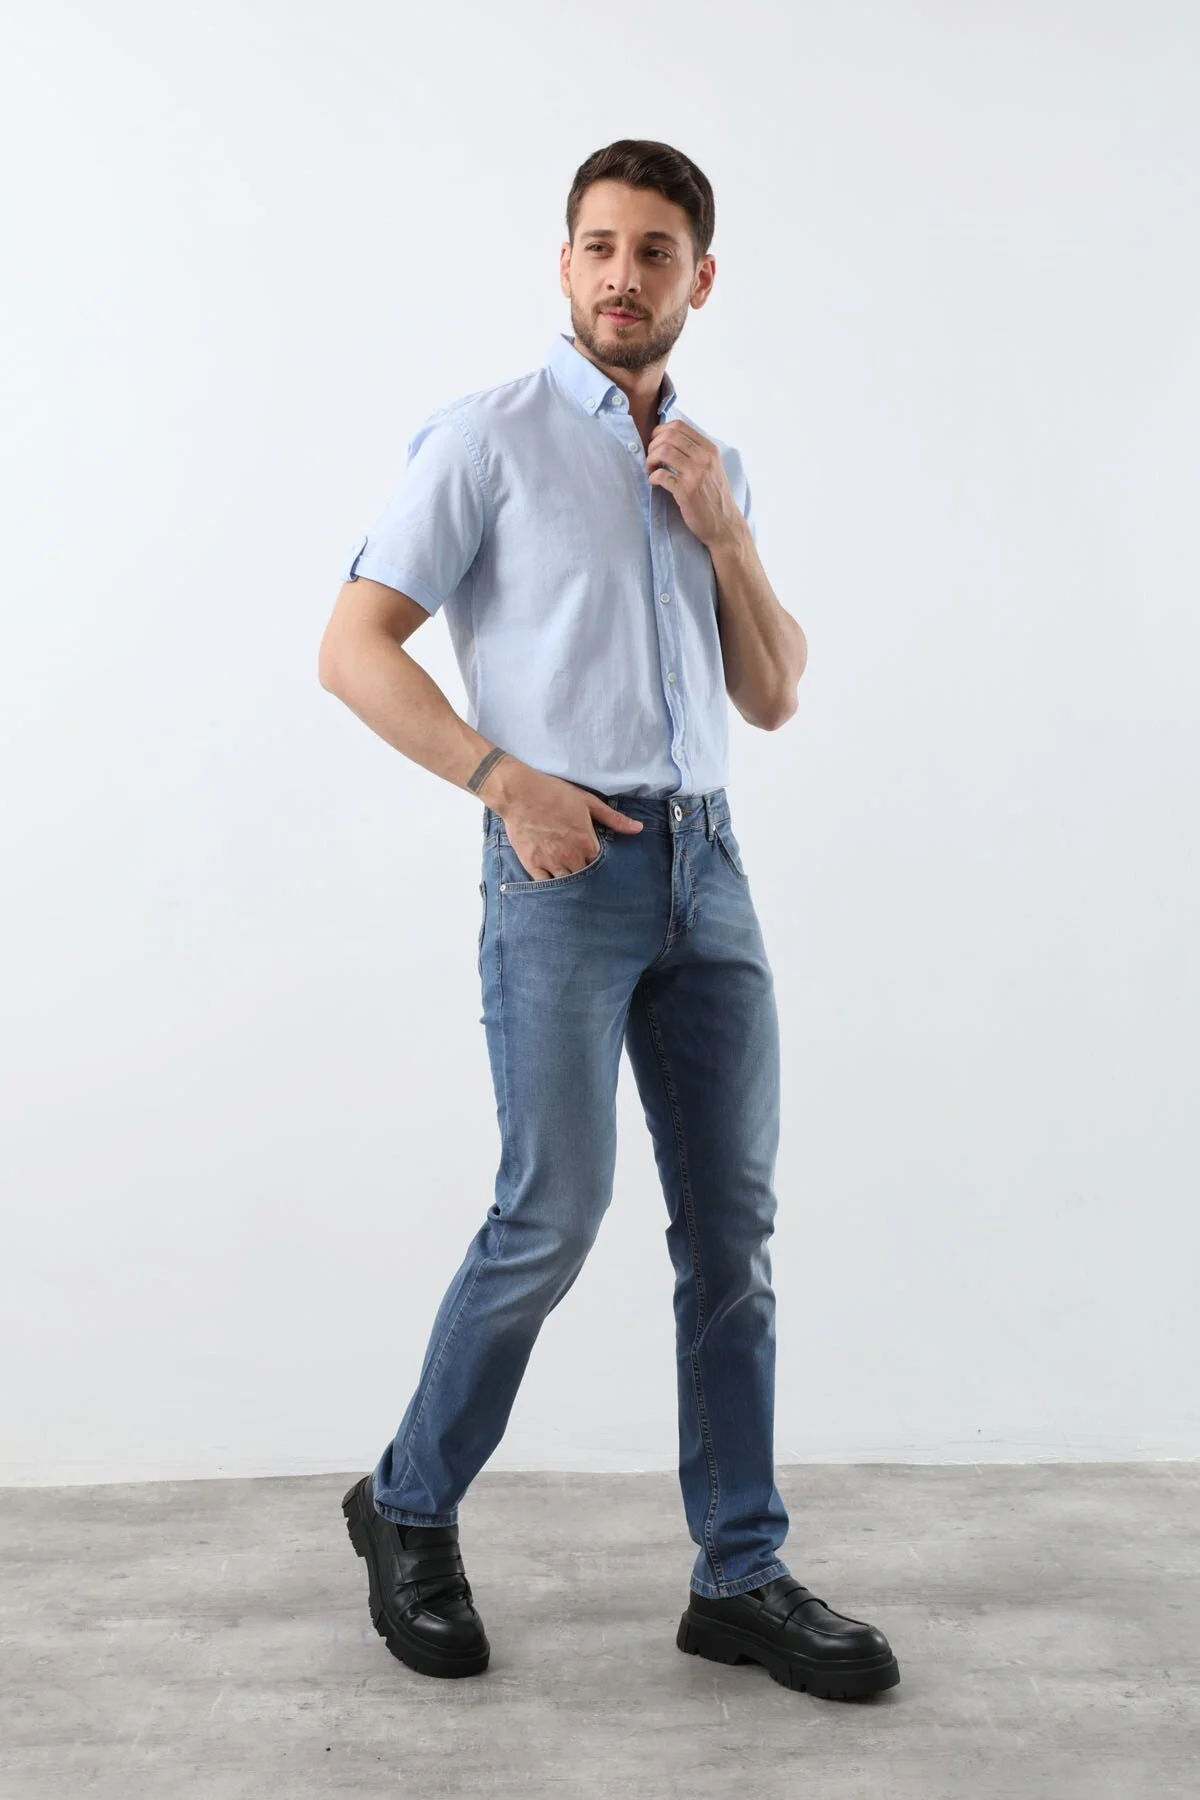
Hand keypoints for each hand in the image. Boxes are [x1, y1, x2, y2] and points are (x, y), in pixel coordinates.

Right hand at [499, 770, 642, 880]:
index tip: (598, 862)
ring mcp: (550, 862)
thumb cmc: (554, 794)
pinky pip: (544, 884)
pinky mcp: (532, 863)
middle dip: (586, 874)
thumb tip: (638, 828)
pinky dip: (550, 886)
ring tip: (572, 879)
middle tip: (585, 872)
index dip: (599, 863)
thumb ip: (613, 818)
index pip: (600, 864)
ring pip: (566, 883)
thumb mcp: (588, 802)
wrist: (520, 793)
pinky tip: (553, 885)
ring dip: (570, 882)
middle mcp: (570, 856)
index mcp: (586, 842)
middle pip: (584, 876)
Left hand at [645, 420, 745, 548]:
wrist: (724, 524)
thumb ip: (696, 452)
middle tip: (651, 459)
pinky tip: (654, 482)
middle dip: (652, 445)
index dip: (660, 431)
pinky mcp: (686, 491)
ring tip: (651, 470)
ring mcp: (696, 474)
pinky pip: (661, 475)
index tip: (655, 443)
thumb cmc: (714, 496)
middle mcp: (704, 458)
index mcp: (709, 449)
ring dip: (650, 460)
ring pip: (663, 451)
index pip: (679, 426)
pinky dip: (653, 477)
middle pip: (668, 436)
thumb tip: (669, 439)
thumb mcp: (712, 467)